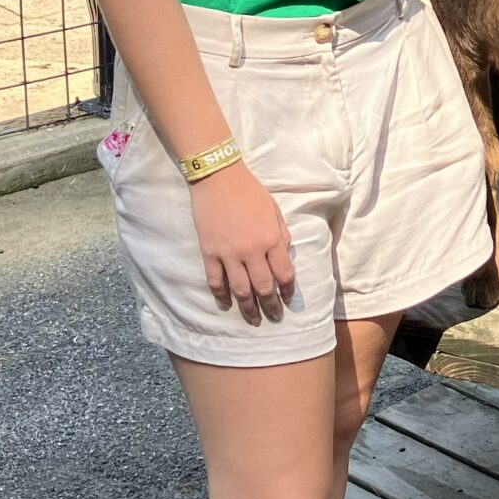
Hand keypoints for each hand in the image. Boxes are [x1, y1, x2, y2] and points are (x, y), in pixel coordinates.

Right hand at [189, 167, 297, 324]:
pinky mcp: (209, 253)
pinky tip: (226, 305)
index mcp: (271, 239)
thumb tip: (285, 254)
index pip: (283, 274)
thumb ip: (282, 233)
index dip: (287, 291)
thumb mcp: (274, 210)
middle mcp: (251, 251)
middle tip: (274, 317)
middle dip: (270, 306)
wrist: (217, 178)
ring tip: (253, 320)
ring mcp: (228, 254)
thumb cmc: (249, 191)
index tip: (288, 300)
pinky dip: (221, 295)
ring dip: (248, 308)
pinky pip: (215, 281)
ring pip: (240, 290)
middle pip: (263, 287)